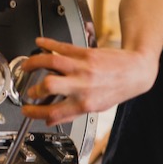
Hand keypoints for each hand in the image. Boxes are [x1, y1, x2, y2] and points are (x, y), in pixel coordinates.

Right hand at [19, 36, 158, 124]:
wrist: (136, 71)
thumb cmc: (117, 89)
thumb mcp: (96, 107)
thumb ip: (72, 113)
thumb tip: (51, 120)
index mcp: (85, 103)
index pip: (52, 112)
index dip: (34, 113)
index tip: (27, 110)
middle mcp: (82, 85)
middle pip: (49, 85)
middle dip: (33, 89)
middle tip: (29, 90)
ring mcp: (82, 67)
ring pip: (51, 62)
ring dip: (33, 62)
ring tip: (26, 65)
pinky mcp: (85, 53)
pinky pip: (61, 47)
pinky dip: (47, 44)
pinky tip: (40, 43)